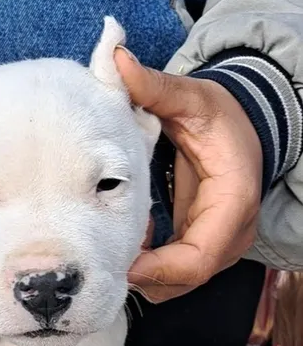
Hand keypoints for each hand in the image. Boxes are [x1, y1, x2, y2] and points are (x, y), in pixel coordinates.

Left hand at [115, 49, 261, 302]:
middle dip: (141, 274)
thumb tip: (117, 60)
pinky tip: (124, 236)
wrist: (245, 127)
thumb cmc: (220, 115)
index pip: (198, 260)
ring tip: (110, 238)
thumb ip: (154, 86)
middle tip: (99, 249)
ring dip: (141, 271)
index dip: (158, 269)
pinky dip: (146, 264)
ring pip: (175, 284)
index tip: (120, 260)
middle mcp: (230, 235)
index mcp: (232, 203)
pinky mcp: (202, 247)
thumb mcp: (190, 98)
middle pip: (183, 281)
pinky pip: (172, 274)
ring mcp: (218, 246)